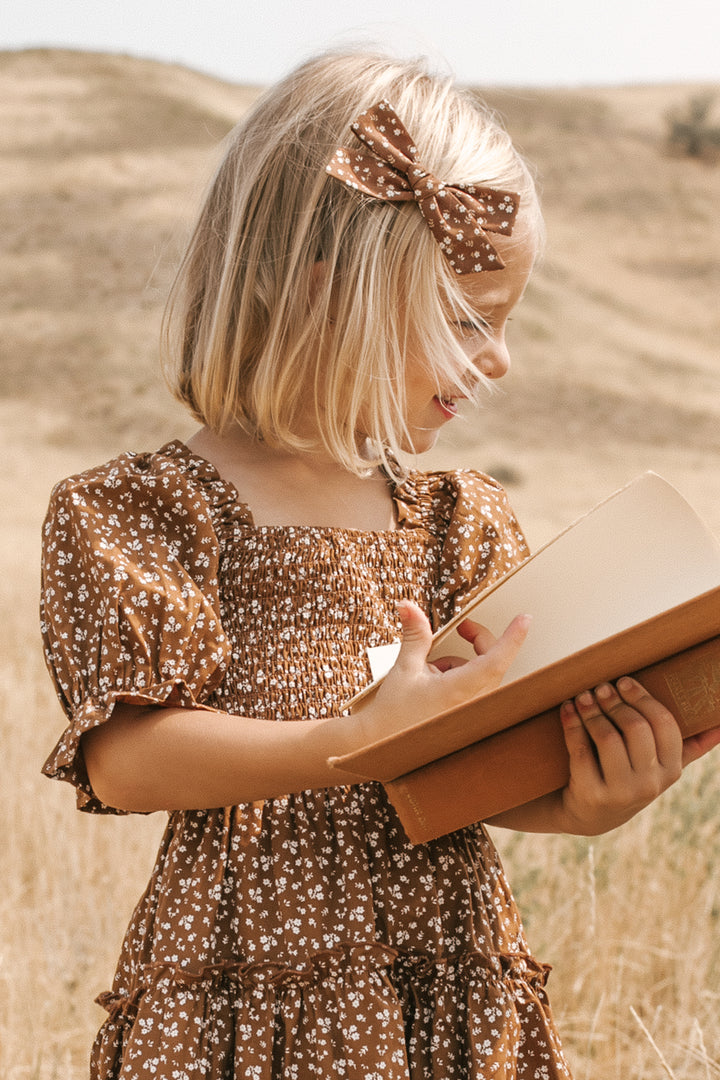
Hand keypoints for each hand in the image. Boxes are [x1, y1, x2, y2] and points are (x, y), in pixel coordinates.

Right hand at [351, 600, 529, 748]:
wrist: (383, 746)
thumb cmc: (393, 715)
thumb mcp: (404, 668)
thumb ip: (414, 634)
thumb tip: (409, 606)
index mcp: (458, 690)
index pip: (496, 660)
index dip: (513, 638)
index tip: (524, 619)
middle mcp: (472, 704)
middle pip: (492, 662)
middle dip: (479, 641)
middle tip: (462, 628)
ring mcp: (473, 714)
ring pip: (484, 675)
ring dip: (464, 662)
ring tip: (435, 670)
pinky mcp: (470, 720)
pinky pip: (477, 689)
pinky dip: (462, 677)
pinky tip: (437, 684)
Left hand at [558, 676, 719, 834]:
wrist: (590, 814)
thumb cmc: (629, 777)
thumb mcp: (661, 767)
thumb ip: (691, 746)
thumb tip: (719, 725)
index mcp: (671, 770)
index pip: (664, 724)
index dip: (643, 698)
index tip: (624, 681)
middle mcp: (650, 784)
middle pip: (635, 728)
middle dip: (615, 702)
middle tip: (601, 686)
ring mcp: (620, 792)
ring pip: (607, 738)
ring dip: (592, 711)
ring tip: (584, 696)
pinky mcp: (591, 794)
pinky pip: (580, 750)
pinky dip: (572, 724)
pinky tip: (568, 708)